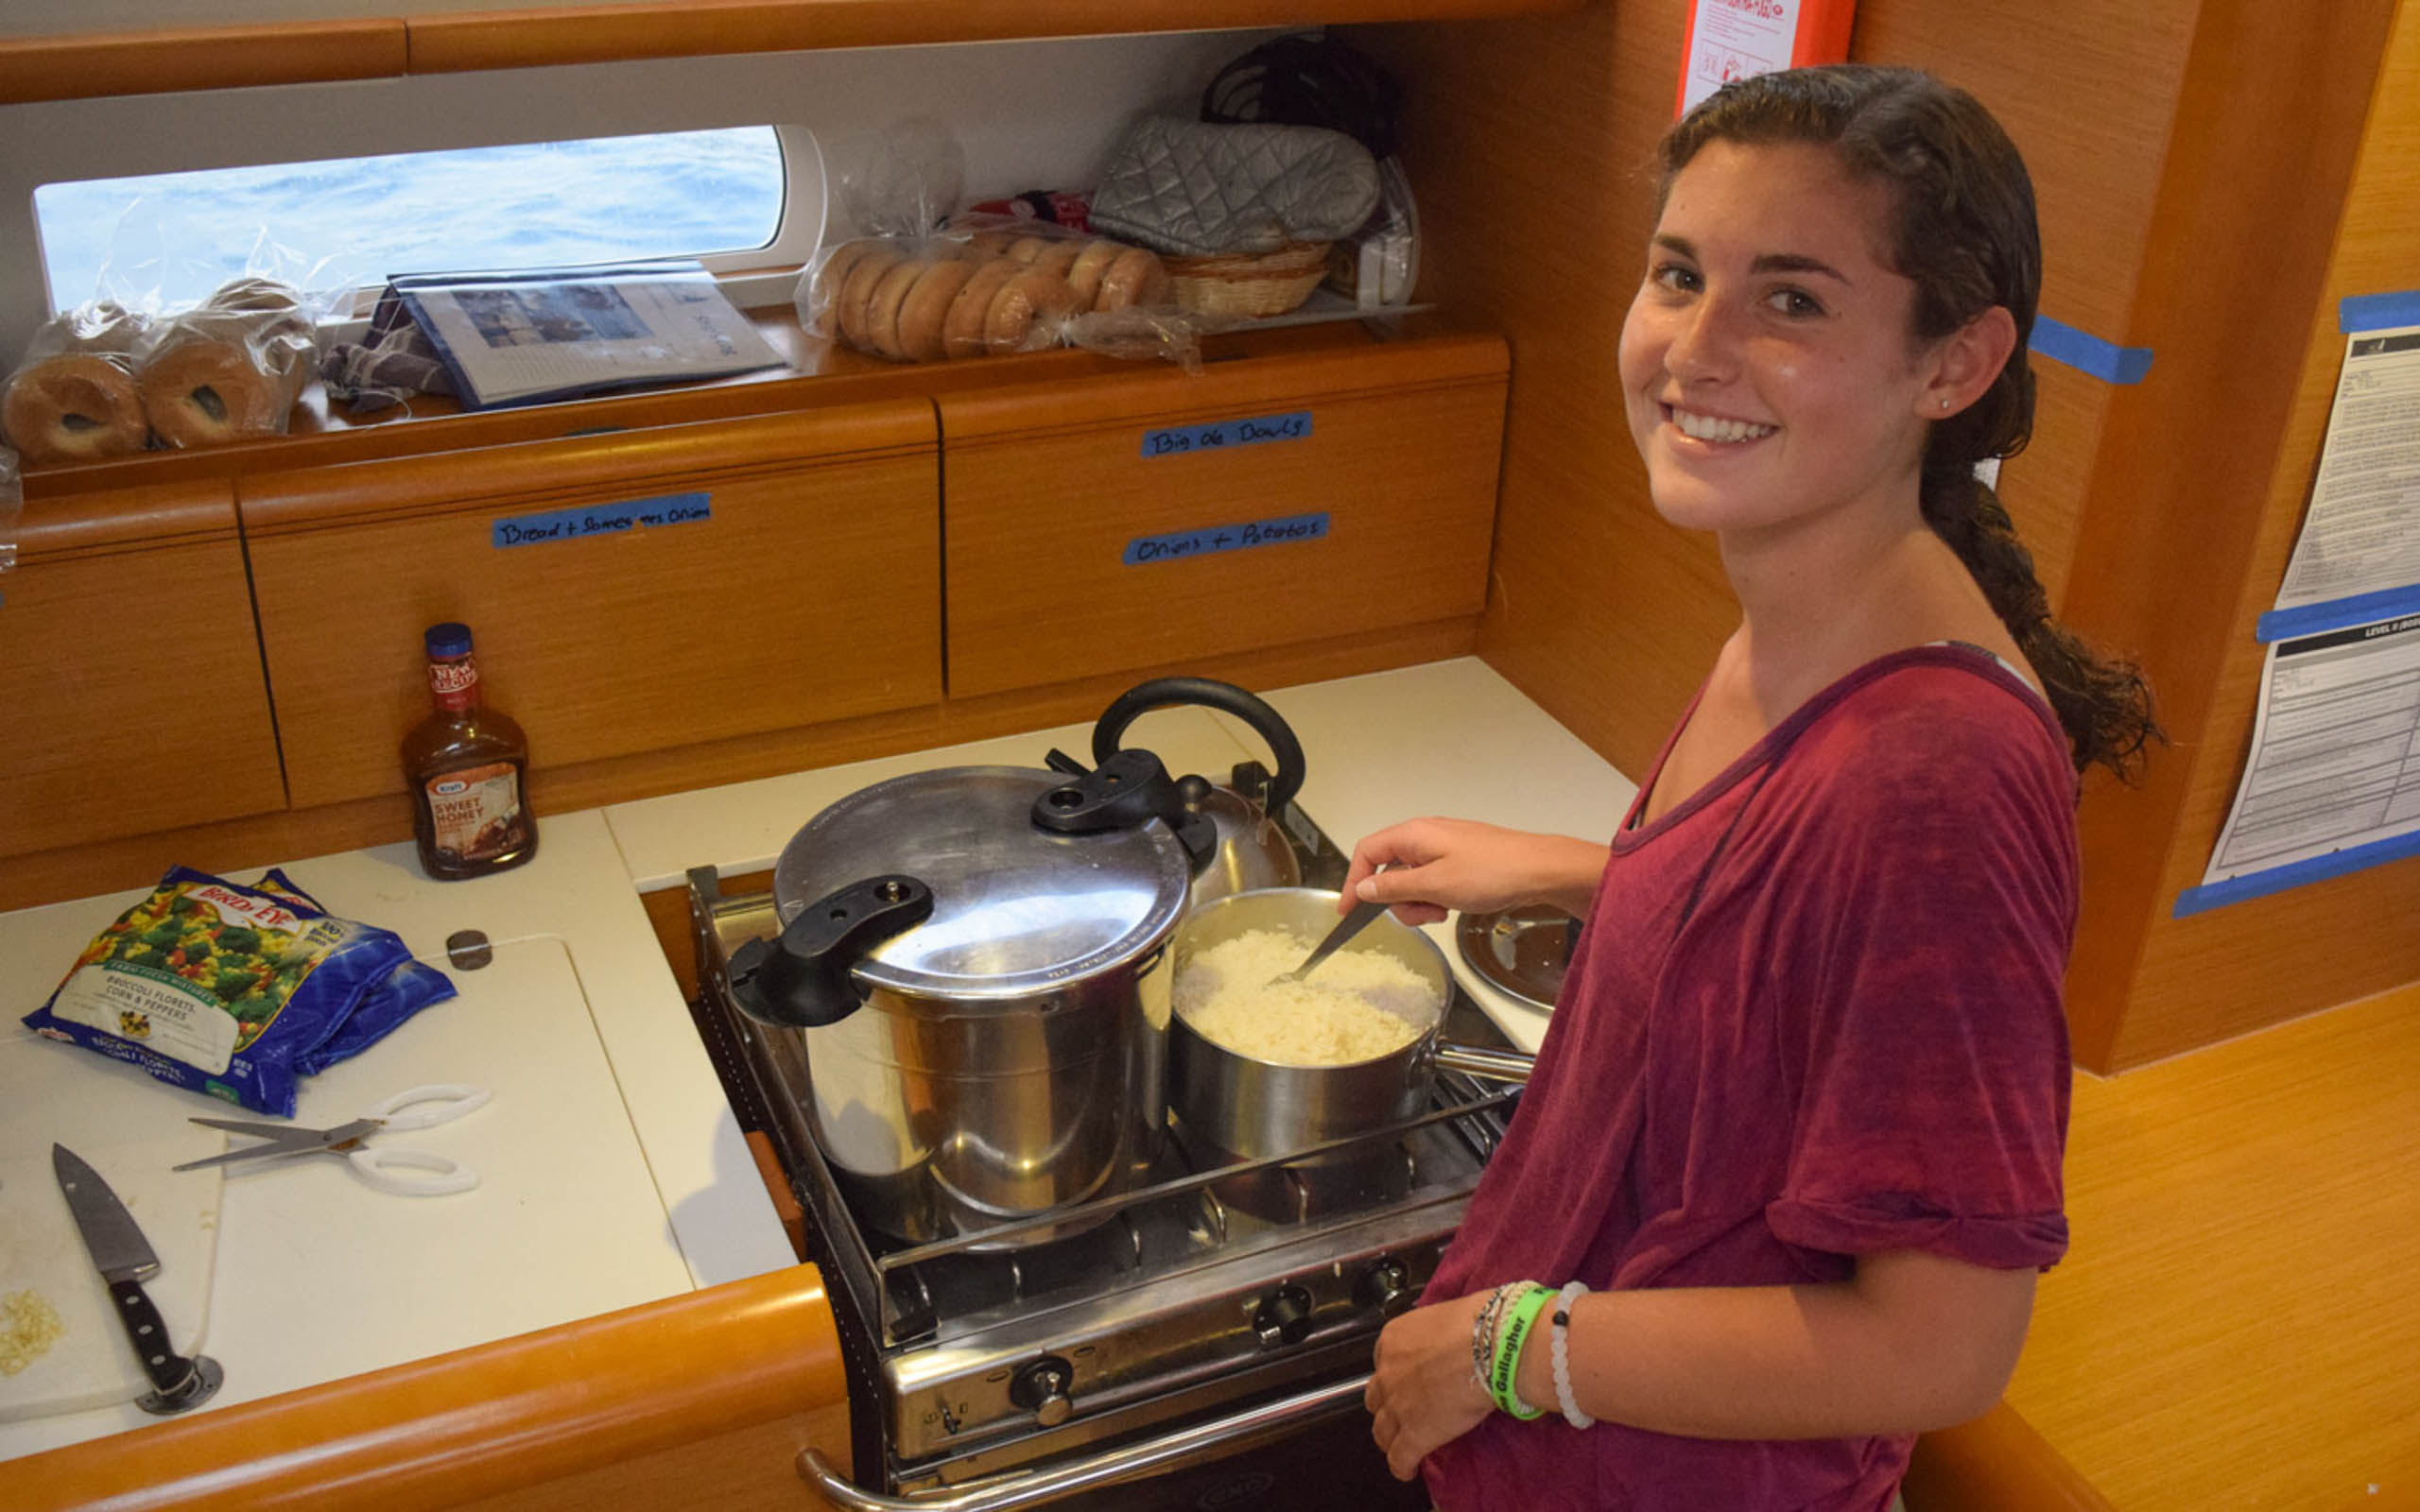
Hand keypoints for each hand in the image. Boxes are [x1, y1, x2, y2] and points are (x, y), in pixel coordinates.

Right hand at [1341, 818, 1605, 925]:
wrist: (1540, 870)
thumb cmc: (1490, 873)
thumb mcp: (1435, 885)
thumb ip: (1394, 887)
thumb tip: (1362, 887)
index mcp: (1413, 835)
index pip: (1367, 853)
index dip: (1353, 882)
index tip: (1349, 912)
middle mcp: (1424, 837)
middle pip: (1389, 870)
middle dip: (1399, 900)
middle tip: (1423, 915)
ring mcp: (1443, 849)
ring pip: (1411, 881)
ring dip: (1420, 903)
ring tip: (1444, 912)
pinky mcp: (1459, 862)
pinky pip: (1432, 882)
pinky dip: (1436, 899)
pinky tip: (1454, 907)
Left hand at [1365, 1291, 1495, 1480]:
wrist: (1491, 1346)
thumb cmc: (1480, 1323)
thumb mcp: (1448, 1317)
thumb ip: (1439, 1335)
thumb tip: (1454, 1341)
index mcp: (1394, 1338)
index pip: (1384, 1362)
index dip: (1398, 1375)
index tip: (1412, 1380)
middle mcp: (1388, 1371)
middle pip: (1376, 1397)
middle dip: (1388, 1405)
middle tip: (1406, 1410)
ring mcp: (1398, 1405)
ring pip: (1381, 1430)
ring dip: (1391, 1437)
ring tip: (1402, 1443)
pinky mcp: (1414, 1434)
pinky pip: (1399, 1458)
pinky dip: (1402, 1466)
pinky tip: (1409, 1469)